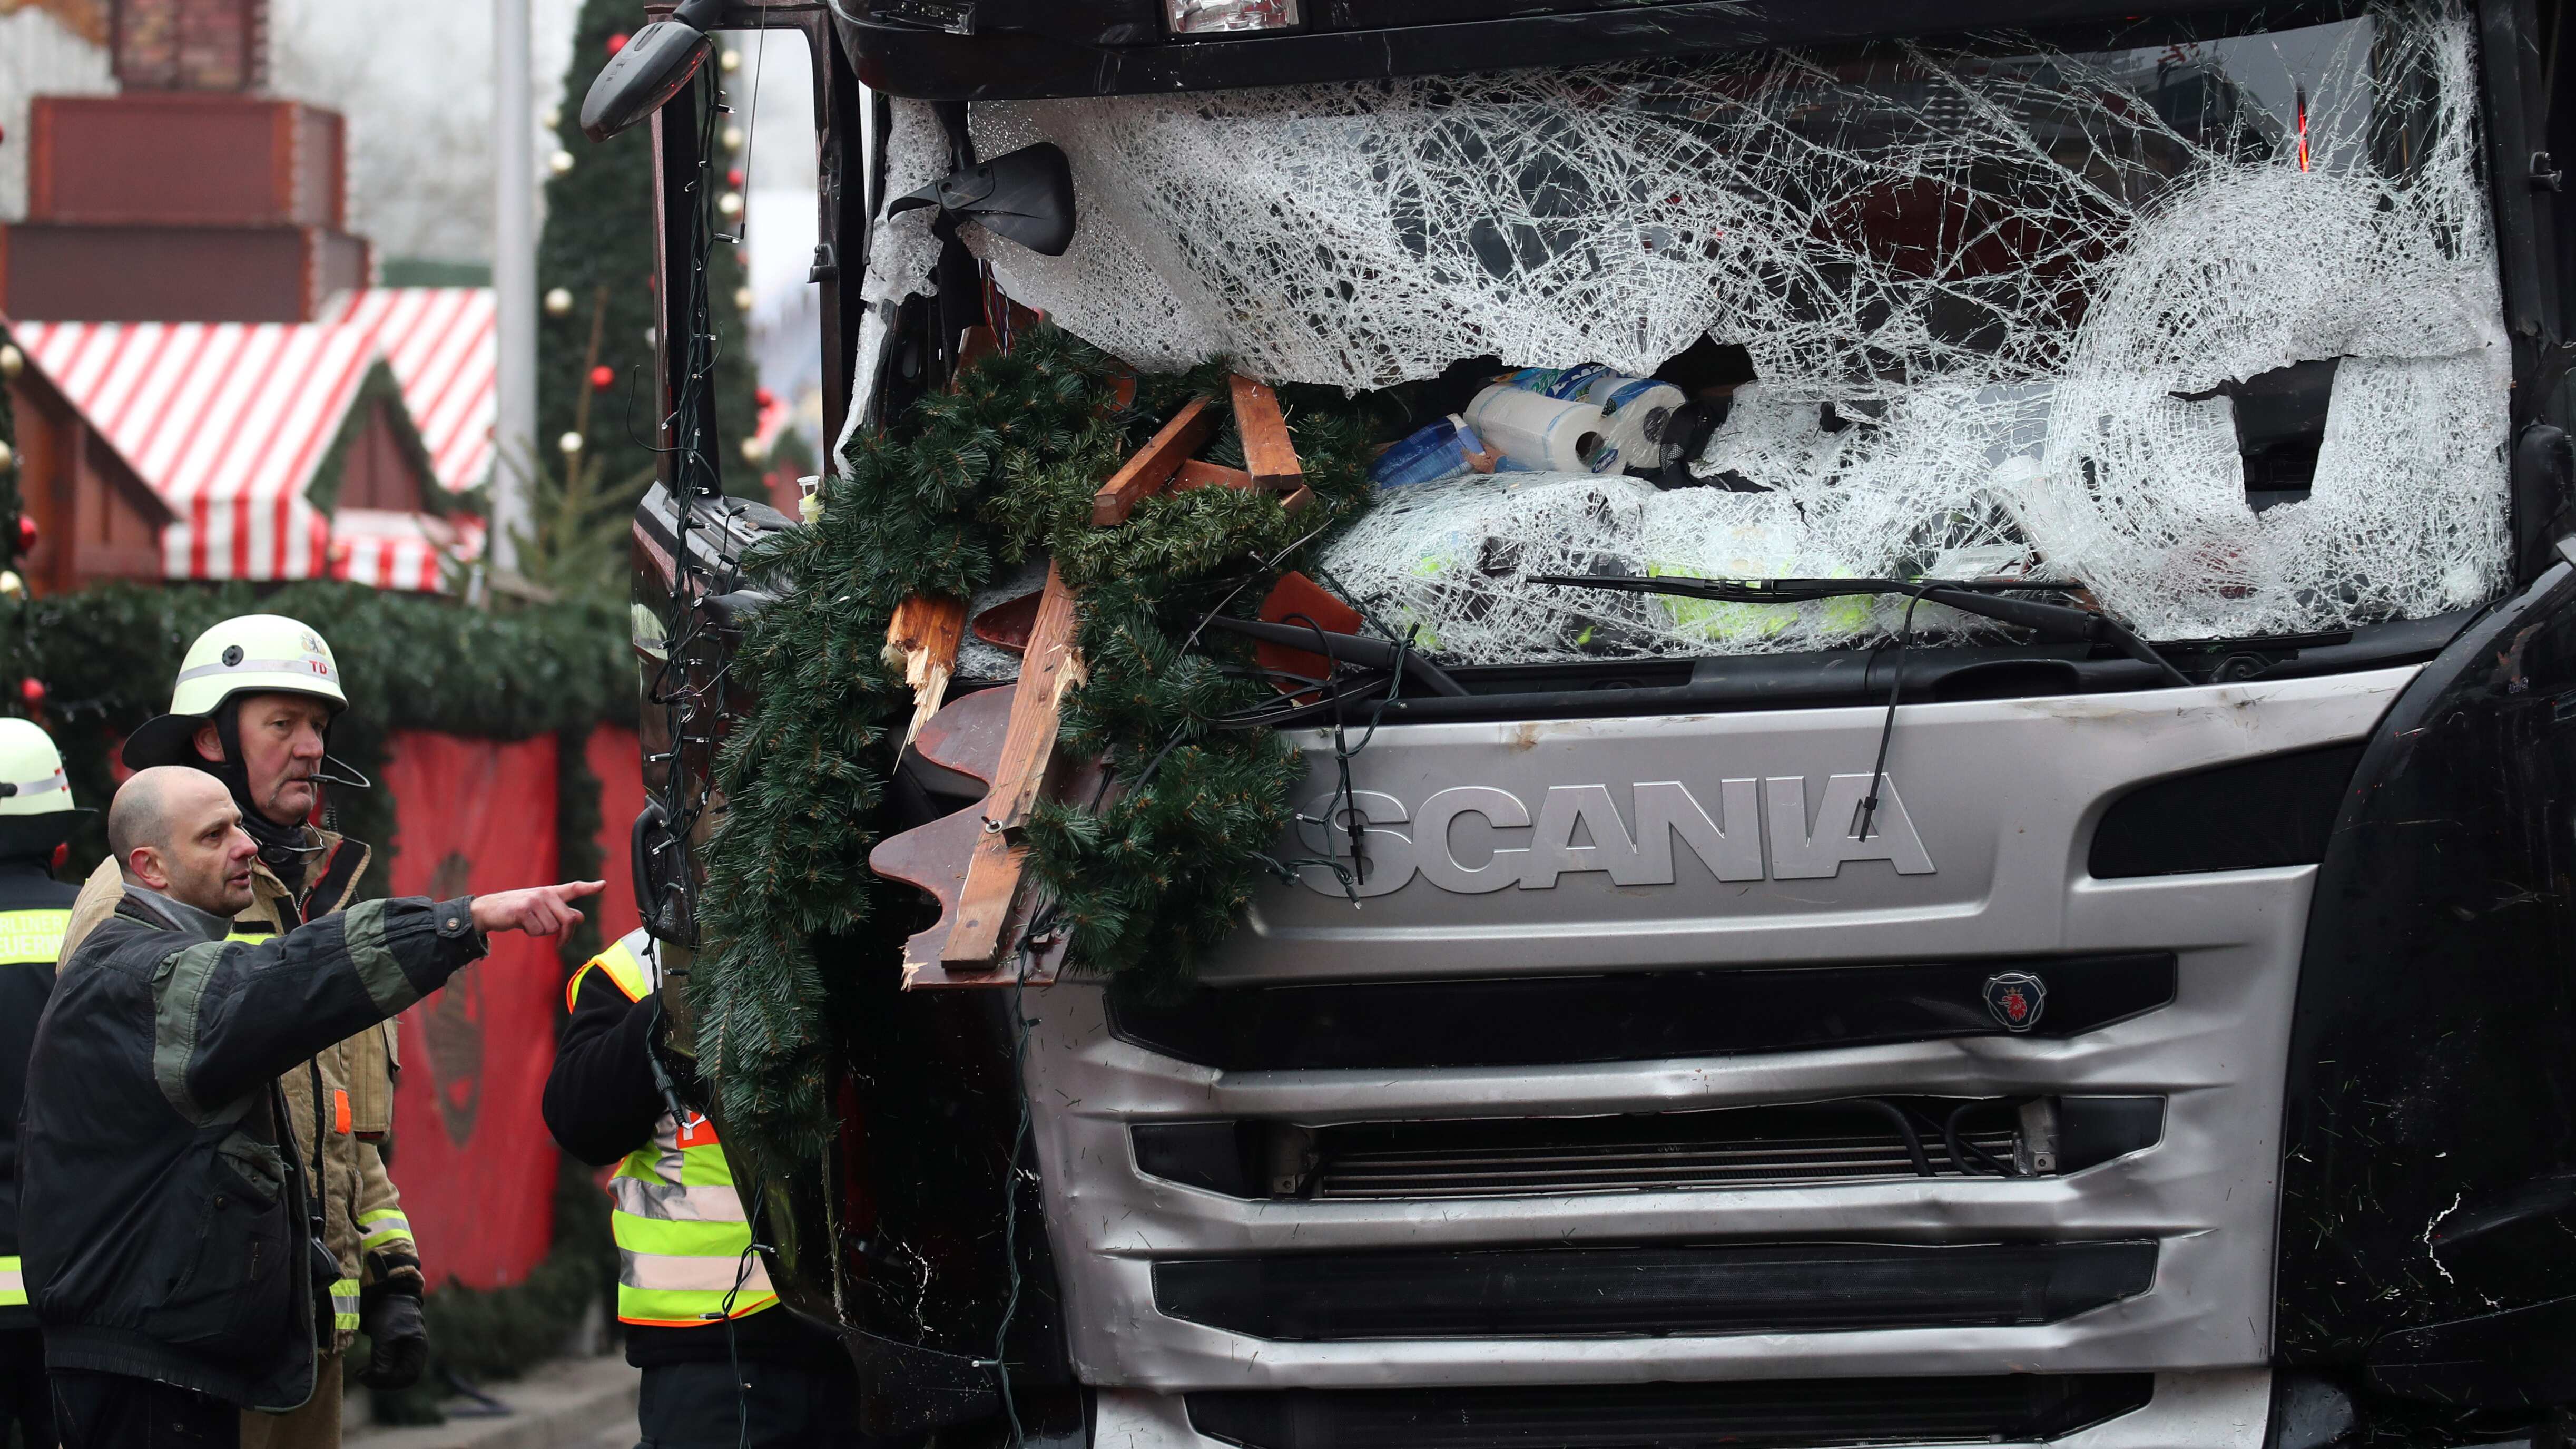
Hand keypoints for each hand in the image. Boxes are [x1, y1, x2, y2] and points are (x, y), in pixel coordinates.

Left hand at [356, 1286, 427, 1389]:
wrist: (387, 1295)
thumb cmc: (389, 1313)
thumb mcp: (385, 1336)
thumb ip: (383, 1359)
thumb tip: (379, 1379)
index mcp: (418, 1349)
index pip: (409, 1376)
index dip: (389, 1381)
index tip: (368, 1377)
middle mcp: (415, 1353)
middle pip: (402, 1378)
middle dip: (382, 1381)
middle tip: (361, 1376)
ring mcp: (407, 1351)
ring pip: (395, 1374)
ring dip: (378, 1378)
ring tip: (360, 1373)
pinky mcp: (396, 1350)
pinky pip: (390, 1367)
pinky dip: (377, 1371)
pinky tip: (365, 1368)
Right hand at [469, 881, 604, 936]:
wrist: (489, 910)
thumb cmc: (518, 911)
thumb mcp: (541, 909)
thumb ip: (561, 912)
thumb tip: (581, 917)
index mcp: (551, 892)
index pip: (574, 888)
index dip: (589, 887)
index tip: (603, 885)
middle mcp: (545, 894)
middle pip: (569, 920)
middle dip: (566, 936)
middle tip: (561, 944)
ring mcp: (535, 900)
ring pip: (552, 928)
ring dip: (541, 932)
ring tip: (529, 924)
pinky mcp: (523, 910)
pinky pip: (537, 931)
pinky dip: (531, 933)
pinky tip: (521, 925)